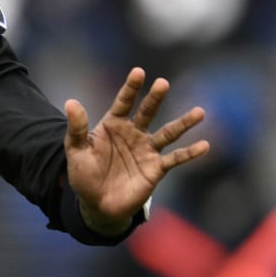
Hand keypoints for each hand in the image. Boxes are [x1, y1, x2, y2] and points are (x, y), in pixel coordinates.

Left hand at [64, 68, 208, 233]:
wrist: (97, 204)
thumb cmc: (84, 175)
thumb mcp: (76, 151)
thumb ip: (77, 128)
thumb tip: (71, 102)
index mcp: (112, 125)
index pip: (123, 102)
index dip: (131, 88)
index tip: (139, 72)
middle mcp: (133, 134)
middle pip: (147, 112)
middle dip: (155, 98)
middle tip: (163, 83)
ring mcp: (146, 150)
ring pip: (168, 133)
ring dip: (183, 123)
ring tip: (200, 112)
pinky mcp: (156, 168)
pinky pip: (175, 158)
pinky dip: (189, 153)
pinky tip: (204, 145)